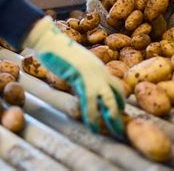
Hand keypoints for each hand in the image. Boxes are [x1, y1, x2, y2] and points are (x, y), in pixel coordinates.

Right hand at [23, 16, 124, 136]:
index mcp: (99, 67)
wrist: (50, 41)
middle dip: (120, 113)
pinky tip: (93, 127)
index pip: (116, 86)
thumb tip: (80, 82)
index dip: (119, 101)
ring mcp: (92, 76)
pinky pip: (89, 104)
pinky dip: (92, 118)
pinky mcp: (81, 81)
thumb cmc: (58, 50)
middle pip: (116, 95)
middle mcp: (100, 72)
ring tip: (115, 133)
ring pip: (108, 101)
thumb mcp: (76, 62)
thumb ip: (82, 73)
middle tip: (122, 129)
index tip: (120, 112)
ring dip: (112, 119)